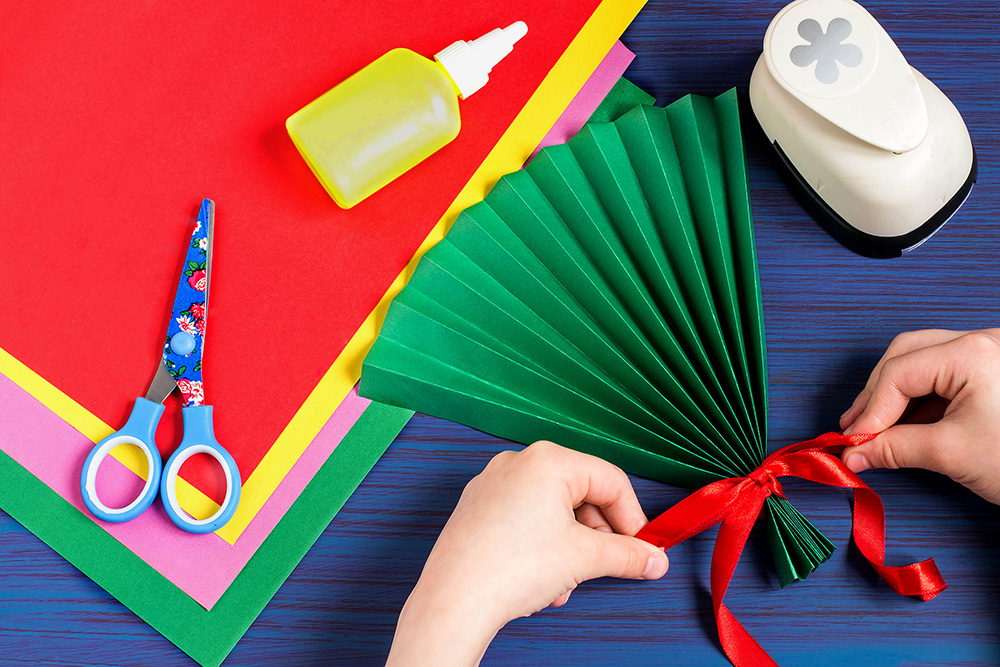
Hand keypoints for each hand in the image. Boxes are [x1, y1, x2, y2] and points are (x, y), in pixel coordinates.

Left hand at [386, 441, 668, 666]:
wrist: (454, 600)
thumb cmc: (508, 568)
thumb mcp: (584, 559)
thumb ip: (627, 554)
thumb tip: (652, 558)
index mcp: (548, 460)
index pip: (611, 480)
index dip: (633, 517)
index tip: (643, 547)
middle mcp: (517, 463)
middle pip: (581, 494)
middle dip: (598, 536)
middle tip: (610, 565)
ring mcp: (493, 485)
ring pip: (553, 512)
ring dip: (570, 549)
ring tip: (565, 582)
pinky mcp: (478, 509)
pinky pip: (524, 520)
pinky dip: (541, 547)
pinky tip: (541, 580)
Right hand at [839, 329, 999, 503]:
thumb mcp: (952, 454)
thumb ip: (894, 448)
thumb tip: (852, 454)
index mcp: (973, 353)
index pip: (899, 373)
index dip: (870, 410)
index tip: (851, 441)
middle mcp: (981, 343)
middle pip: (905, 356)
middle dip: (877, 396)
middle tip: (855, 430)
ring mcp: (989, 355)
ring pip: (921, 363)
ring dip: (894, 397)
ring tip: (874, 430)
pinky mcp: (993, 373)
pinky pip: (942, 376)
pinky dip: (918, 401)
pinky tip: (903, 427)